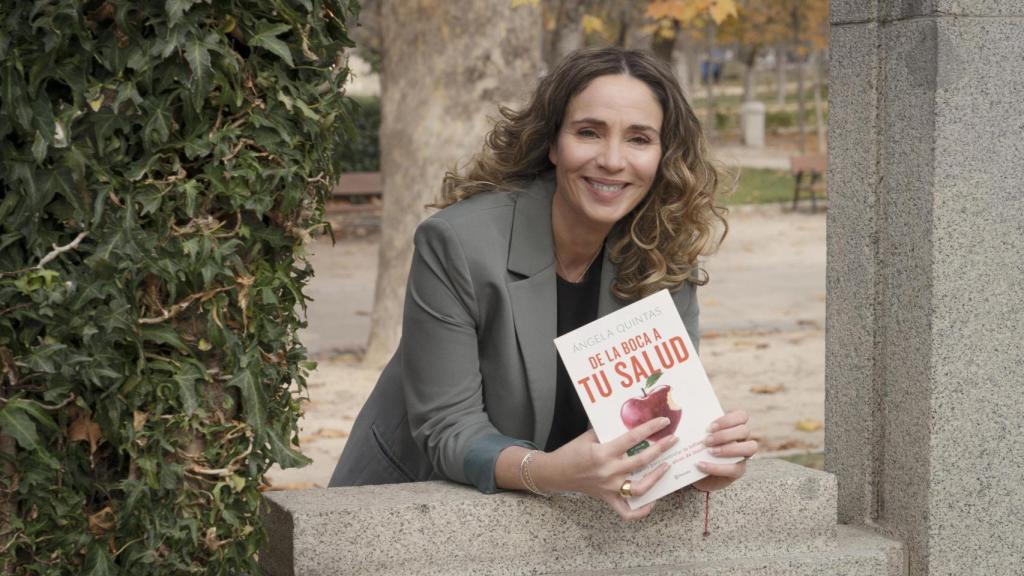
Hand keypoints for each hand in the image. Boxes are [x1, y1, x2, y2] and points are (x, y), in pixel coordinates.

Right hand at [533, 417, 678, 521]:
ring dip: (656, 477)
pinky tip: (652, 501)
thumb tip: (628, 423)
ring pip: (640, 487)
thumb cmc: (571, 452)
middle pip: (642, 460)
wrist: (555, 473)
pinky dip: (642, 510)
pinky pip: (628, 511)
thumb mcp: (588, 436)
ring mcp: (610, 488)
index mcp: (603, 453)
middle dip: (661, 448)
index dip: (650, 429)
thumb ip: (608, 431)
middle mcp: (609, 471)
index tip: (663, 422)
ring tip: (666, 466)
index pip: (632, 438)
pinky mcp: (608, 499)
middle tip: (673, 440)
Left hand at [692, 410, 756, 491]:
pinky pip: (735, 468)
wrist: (693, 470)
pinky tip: (701, 465)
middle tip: (706, 440)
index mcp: (732, 426)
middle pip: (744, 430)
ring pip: (750, 448)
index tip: (709, 427)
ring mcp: (743, 455)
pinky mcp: (738, 470)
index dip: (728, 420)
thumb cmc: (695, 446)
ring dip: (729, 449)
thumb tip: (679, 414)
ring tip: (709, 451)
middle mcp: (741, 439)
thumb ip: (693, 425)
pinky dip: (717, 467)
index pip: (741, 416)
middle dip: (725, 435)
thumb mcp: (694, 434)